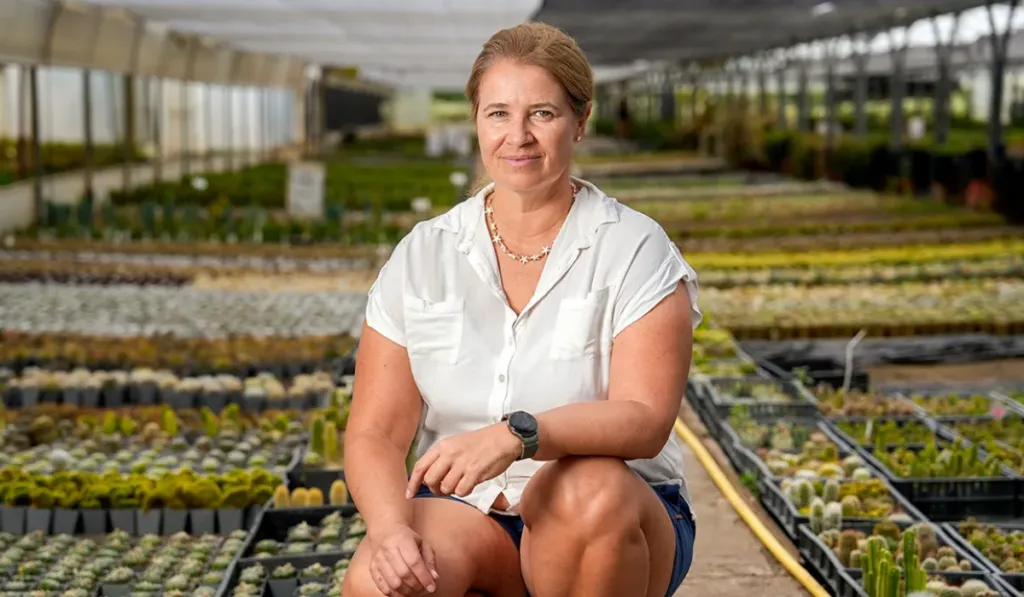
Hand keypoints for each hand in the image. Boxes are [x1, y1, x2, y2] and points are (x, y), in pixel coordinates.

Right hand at [369, 523, 438, 595]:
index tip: (432, 586)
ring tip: (415, 590)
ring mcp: (378, 560)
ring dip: (407, 591)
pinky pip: (383, 588)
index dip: (424, 577)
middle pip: (403, 574)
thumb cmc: (407, 539)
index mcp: (402, 540)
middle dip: (416, 585)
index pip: (414, 562)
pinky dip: (395, 594)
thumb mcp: (423, 543)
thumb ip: (430, 560)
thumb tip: (434, 578)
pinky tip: (404, 592)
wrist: (385, 531)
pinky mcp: (372, 569)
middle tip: (424, 588)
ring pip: (393, 583)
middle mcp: (388, 549)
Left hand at [406, 423, 521, 497]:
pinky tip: (470, 484)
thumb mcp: (455, 444)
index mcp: (443, 446)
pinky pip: (461, 491)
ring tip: (460, 483)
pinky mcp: (474, 472)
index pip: (420, 467)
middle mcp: (450, 454)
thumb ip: (441, 459)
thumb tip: (428, 477)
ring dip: (451, 490)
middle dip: (434, 488)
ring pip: (445, 487)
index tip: (409, 493)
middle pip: (430, 480)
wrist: (503, 438)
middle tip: (443, 488)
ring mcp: (462, 463)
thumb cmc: (480, 443)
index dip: (412, 483)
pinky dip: (464, 491)